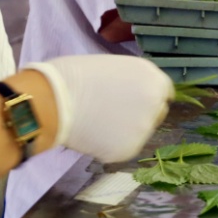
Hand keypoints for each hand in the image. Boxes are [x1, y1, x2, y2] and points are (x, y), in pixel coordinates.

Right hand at [27, 55, 172, 163]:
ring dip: (124, 130)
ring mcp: (144, 130)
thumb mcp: (117, 67)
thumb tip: (135, 95)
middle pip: (156, 114)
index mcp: (154, 79)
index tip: (134, 101)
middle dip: (140, 115)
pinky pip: (122, 149)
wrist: (54, 99)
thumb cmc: (77, 75)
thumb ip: (134, 83)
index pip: (163, 93)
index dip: (147, 97)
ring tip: (96, 121)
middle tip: (114, 113)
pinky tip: (91, 134)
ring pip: (138, 133)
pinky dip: (109, 145)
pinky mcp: (128, 150)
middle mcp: (155, 104)